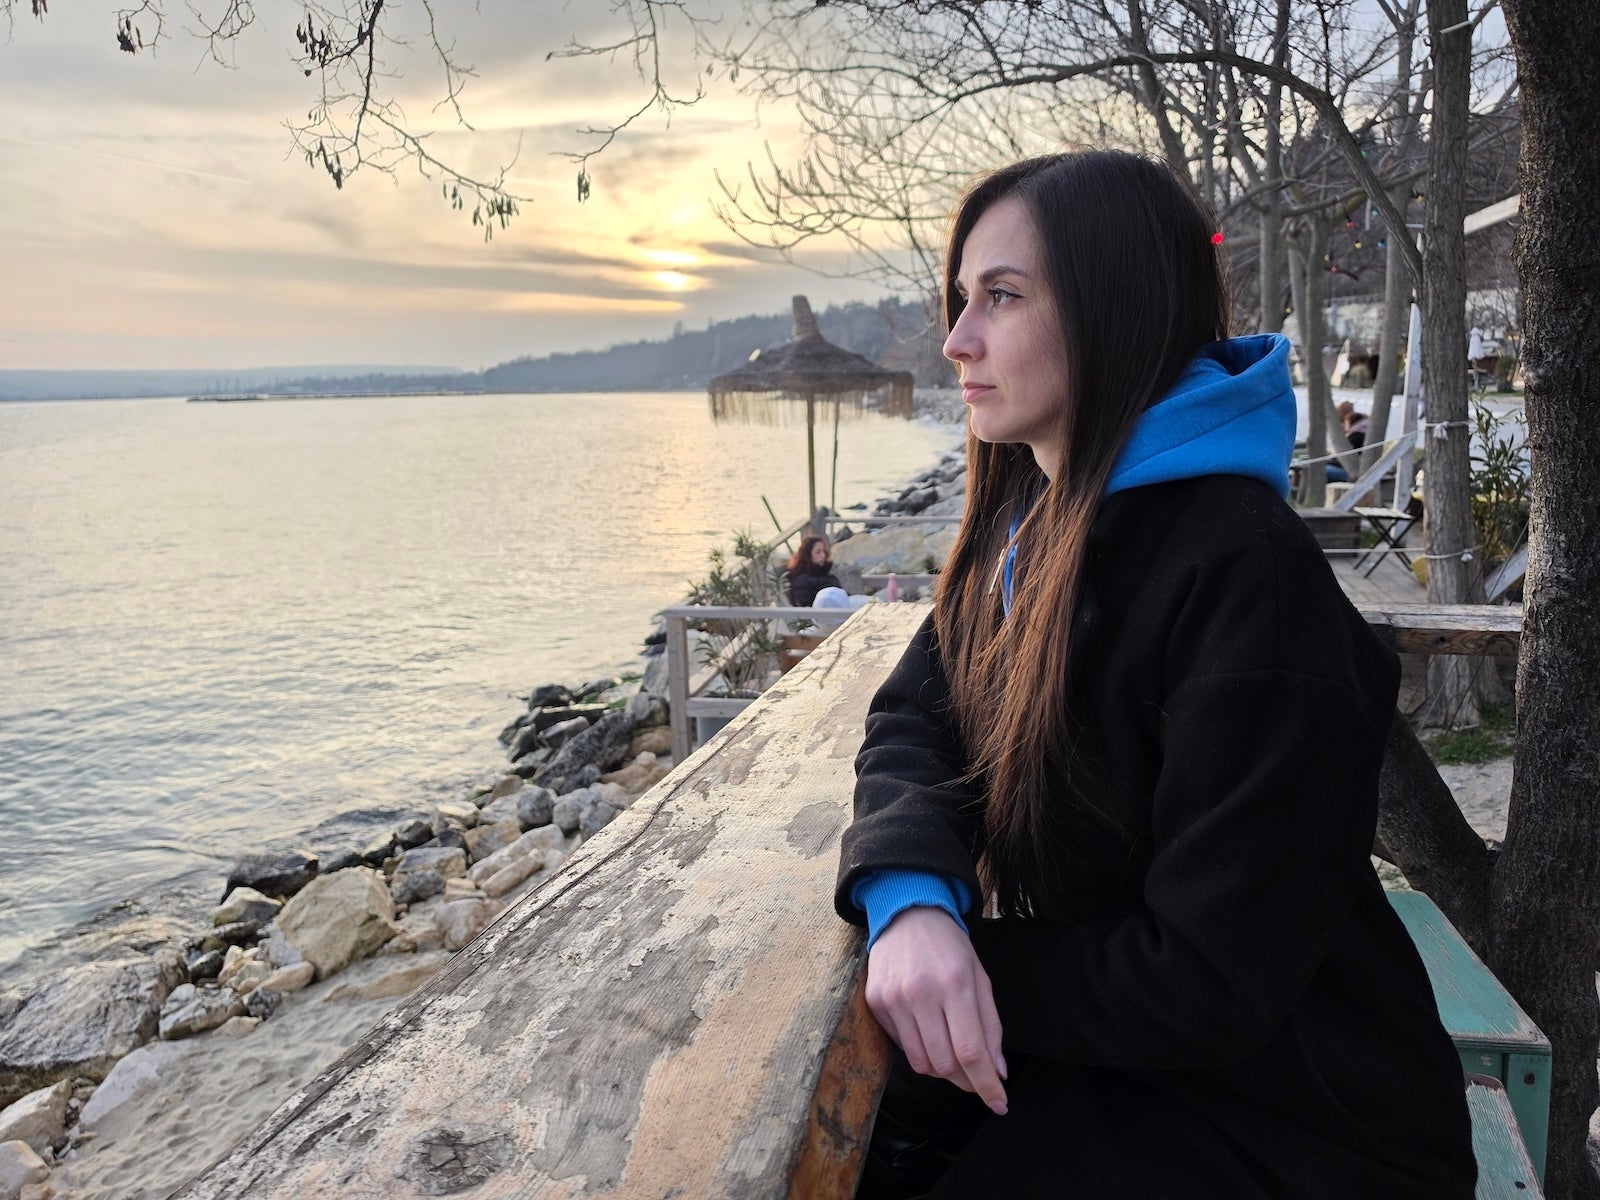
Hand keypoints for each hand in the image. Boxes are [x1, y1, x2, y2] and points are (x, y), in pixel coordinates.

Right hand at [865, 907, 1008, 1114]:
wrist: (907, 915)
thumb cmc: (950, 947)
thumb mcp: (980, 978)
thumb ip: (990, 1025)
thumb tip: (996, 1071)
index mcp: (955, 984)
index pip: (971, 1051)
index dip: (986, 1085)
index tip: (999, 1104)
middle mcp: (920, 993)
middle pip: (945, 1064)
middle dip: (967, 1081)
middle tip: (978, 1078)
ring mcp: (893, 999)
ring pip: (921, 1063)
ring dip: (943, 1070)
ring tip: (954, 1055)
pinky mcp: (875, 1002)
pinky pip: (902, 1047)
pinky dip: (921, 1050)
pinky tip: (928, 1032)